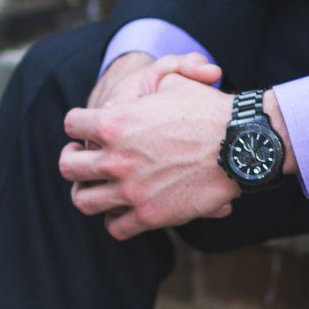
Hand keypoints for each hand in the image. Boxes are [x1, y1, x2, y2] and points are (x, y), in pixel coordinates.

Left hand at [62, 55, 246, 237]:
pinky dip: (116, 220)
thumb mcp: (173, 81)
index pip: (71, 124)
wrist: (240, 145)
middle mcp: (115, 159)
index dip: (78, 124)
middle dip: (72, 161)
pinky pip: (115, 226)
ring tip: (96, 189)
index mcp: (114, 123)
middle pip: (68, 166)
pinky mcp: (149, 215)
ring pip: (84, 201)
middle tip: (80, 160)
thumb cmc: (208, 110)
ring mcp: (130, 190)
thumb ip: (148, 82)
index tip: (85, 129)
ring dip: (87, 193)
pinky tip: (124, 210)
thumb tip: (141, 92)